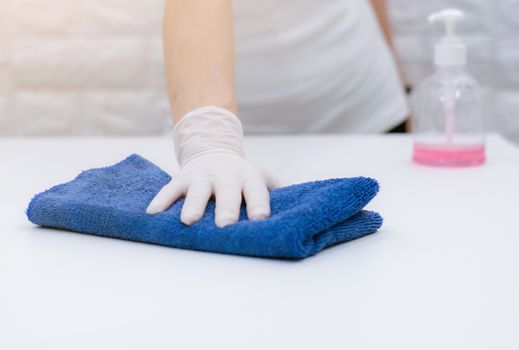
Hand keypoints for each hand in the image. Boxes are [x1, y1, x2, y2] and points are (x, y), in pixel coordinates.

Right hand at [146, 106, 273, 227]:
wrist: (212, 151)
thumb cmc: (241, 174)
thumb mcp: (260, 176)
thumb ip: (275, 191)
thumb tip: (303, 211)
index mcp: (247, 177)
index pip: (256, 190)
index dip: (259, 204)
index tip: (261, 220)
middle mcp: (225, 176)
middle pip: (227, 192)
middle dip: (226, 208)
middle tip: (225, 225)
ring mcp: (201, 177)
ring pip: (197, 191)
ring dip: (193, 205)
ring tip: (189, 221)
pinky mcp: (181, 179)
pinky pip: (169, 190)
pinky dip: (161, 201)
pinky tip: (152, 214)